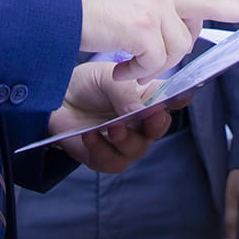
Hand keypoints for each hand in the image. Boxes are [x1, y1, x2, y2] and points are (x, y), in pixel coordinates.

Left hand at [47, 60, 178, 172]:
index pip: (172, 99)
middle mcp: (140, 122)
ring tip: (114, 128)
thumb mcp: (106, 76)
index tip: (183, 97)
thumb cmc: (86, 84)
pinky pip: (110, 161)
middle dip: (157, 124)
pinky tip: (90, 135)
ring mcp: (124, 142)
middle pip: (158, 129)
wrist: (55, 98)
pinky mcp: (102, 158)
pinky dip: (102, 149)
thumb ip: (125, 92)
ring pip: (136, 149)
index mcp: (147, 98)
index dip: (181, 99)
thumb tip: (140, 112)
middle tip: (150, 116)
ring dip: (127, 140)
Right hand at [70, 0, 238, 81]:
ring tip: (125, 65)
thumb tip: (167, 40)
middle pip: (191, 33)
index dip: (238, 9)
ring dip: (150, 67)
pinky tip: (118, 69)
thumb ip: (150, 11)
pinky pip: (153, 63)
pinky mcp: (141, 27)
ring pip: (174, 51)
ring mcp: (153, 7)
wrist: (50, 3)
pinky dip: (136, 74)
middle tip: (141, 61)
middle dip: (171, 54)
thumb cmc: (76, 4)